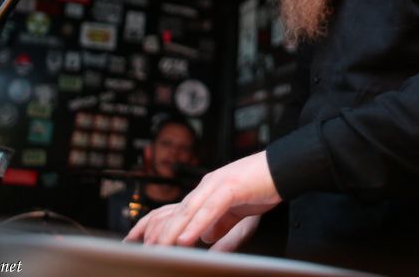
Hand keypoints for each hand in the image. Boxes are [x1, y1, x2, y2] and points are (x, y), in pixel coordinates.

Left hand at [124, 151, 279, 246]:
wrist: (284, 167)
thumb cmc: (261, 186)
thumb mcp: (236, 212)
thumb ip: (219, 226)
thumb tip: (203, 239)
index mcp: (205, 192)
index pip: (172, 210)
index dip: (151, 225)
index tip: (134, 241)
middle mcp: (206, 186)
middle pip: (175, 212)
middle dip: (156, 233)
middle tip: (141, 251)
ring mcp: (217, 184)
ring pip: (188, 210)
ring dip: (171, 232)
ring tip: (157, 249)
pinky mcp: (231, 187)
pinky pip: (210, 209)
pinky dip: (197, 224)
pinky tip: (186, 239)